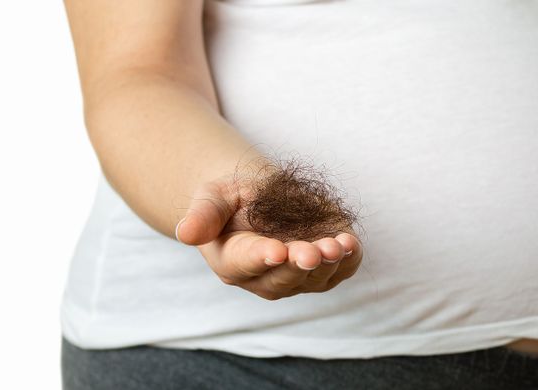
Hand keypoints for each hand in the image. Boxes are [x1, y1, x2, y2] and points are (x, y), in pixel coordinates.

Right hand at [174, 174, 362, 300]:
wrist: (259, 198)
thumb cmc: (231, 200)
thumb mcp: (212, 197)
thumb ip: (203, 215)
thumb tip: (186, 233)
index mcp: (232, 261)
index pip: (246, 264)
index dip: (261, 258)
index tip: (276, 251)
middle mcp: (265, 277)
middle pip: (284, 277)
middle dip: (299, 264)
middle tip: (312, 251)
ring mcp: (298, 276)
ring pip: (315, 278)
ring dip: (328, 264)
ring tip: (338, 245)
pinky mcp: (325, 267)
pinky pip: (340, 270)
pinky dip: (349, 260)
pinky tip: (351, 243)